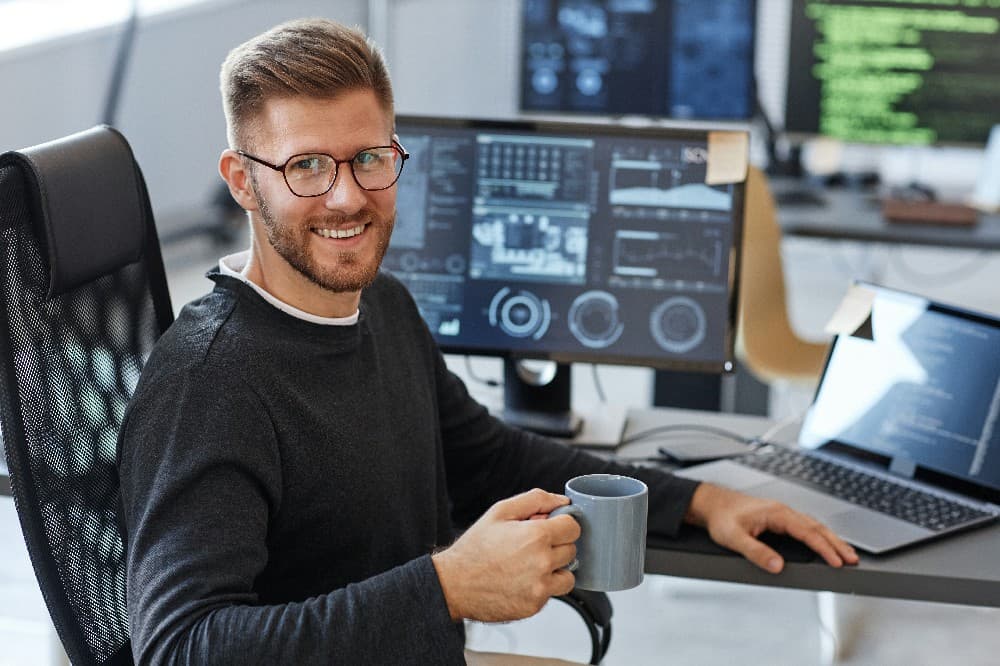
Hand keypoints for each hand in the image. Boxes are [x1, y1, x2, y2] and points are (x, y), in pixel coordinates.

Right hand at [432, 488, 580, 621]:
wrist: (454, 584)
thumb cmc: (475, 548)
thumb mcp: (500, 511)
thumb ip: (536, 500)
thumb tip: (562, 501)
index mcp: (536, 536)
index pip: (573, 527)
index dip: (561, 524)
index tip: (549, 528)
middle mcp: (542, 562)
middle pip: (572, 550)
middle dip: (556, 545)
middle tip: (531, 546)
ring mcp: (540, 587)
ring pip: (568, 575)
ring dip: (555, 569)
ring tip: (530, 565)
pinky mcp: (535, 605)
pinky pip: (553, 593)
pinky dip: (542, 587)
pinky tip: (521, 580)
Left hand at [685, 482, 858, 572]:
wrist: (712, 503)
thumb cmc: (721, 518)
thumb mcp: (733, 538)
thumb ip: (756, 552)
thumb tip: (777, 566)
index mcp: (775, 513)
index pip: (807, 532)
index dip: (824, 548)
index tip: (837, 562)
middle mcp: (782, 511)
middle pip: (816, 527)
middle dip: (836, 544)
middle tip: (853, 560)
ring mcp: (782, 513)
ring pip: (813, 526)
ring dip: (831, 540)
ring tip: (847, 554)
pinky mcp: (779, 518)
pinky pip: (806, 526)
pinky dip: (820, 536)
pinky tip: (825, 543)